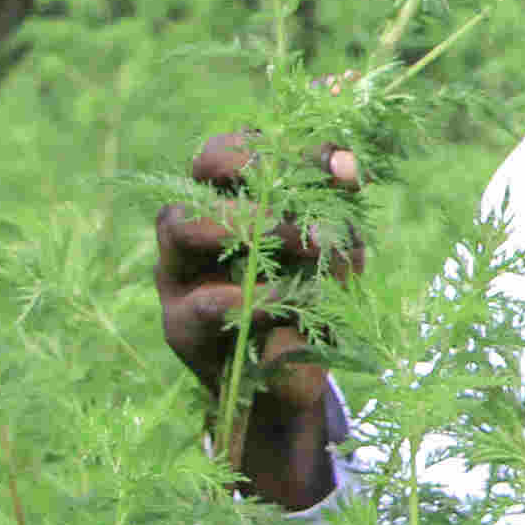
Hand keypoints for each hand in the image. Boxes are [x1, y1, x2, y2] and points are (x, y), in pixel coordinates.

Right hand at [153, 131, 364, 508]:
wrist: (289, 385)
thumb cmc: (311, 300)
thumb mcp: (338, 249)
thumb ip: (341, 204)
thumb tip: (347, 163)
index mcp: (234, 192)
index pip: (248, 139)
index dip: (294, 144)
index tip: (346, 168)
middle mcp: (197, 218)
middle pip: (207, 162)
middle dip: (263, 171)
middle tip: (315, 202)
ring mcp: (176, 269)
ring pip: (185, 222)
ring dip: (250, 225)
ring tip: (306, 242)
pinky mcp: (178, 323)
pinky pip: (203, 301)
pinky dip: (252, 298)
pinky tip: (288, 299)